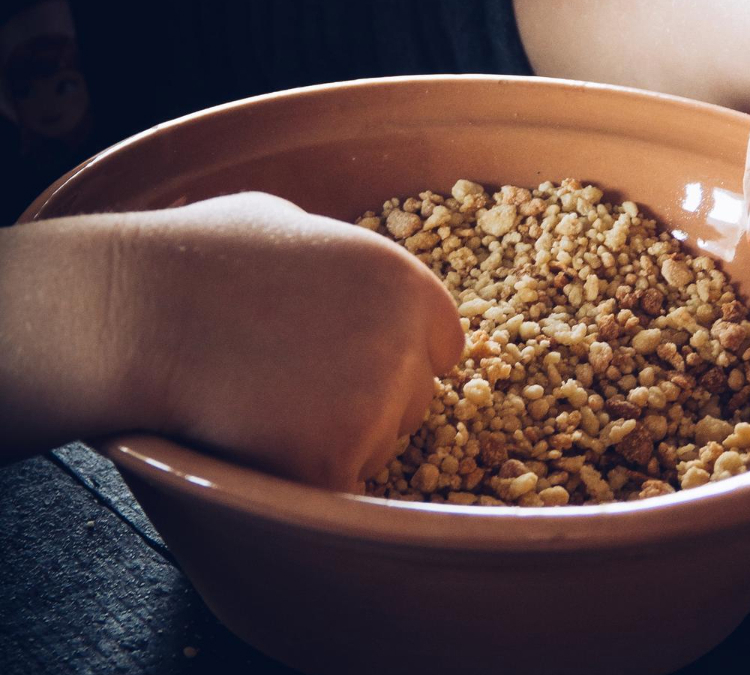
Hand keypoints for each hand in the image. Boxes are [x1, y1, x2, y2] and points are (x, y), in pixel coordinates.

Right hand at [1, 193, 460, 487]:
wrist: (133, 312)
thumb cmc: (194, 258)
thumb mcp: (283, 221)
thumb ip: (339, 254)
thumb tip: (347, 268)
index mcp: (405, 284)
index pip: (442, 345)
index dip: (400, 358)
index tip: (353, 364)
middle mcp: (404, 344)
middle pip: (414, 402)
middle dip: (368, 403)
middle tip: (292, 386)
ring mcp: (374, 406)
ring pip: (379, 448)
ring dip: (337, 442)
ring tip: (262, 404)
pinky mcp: (333, 462)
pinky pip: (339, 488)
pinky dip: (303, 478)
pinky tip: (256, 440)